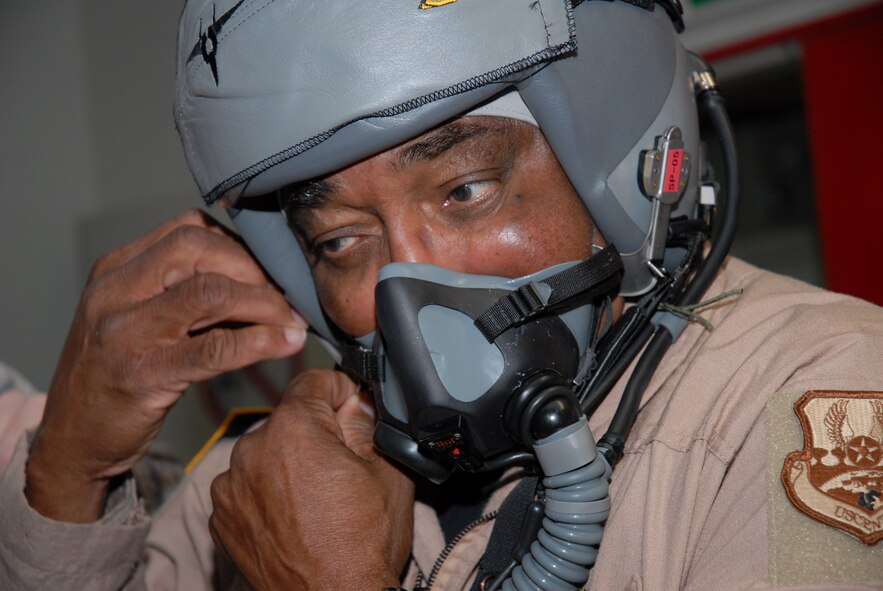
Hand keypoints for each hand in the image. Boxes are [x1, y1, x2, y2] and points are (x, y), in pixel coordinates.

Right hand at [25, 210, 306, 521]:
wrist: (72, 440)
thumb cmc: (118, 374)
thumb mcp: (136, 317)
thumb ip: (180, 289)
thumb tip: (259, 275)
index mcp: (116, 269)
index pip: (188, 229)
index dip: (241, 245)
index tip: (272, 269)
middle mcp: (115, 291)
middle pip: (198, 248)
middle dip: (255, 268)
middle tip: (289, 294)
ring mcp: (125, 332)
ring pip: (210, 293)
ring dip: (265, 303)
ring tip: (296, 320)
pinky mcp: (142, 375)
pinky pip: (212, 350)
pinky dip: (258, 342)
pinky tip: (286, 344)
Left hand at [209, 369, 414, 590]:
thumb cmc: (362, 547)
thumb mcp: (387, 470)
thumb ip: (368, 421)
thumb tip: (354, 402)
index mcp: (294, 429)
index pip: (314, 380)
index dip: (340, 390)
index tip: (351, 407)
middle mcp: (252, 450)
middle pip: (288, 419)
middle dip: (315, 431)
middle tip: (342, 464)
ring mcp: (231, 486)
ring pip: (267, 453)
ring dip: (288, 462)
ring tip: (317, 498)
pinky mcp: (222, 517)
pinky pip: (247, 487)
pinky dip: (267, 493)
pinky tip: (295, 516)